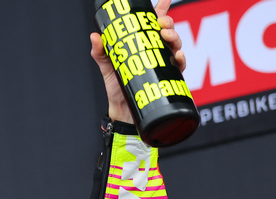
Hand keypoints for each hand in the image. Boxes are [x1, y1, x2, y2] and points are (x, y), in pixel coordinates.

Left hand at [89, 0, 186, 123]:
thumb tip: (95, 36)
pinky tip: (178, 55)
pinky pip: (180, 66)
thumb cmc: (118, 87)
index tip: (163, 1)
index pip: (154, 24)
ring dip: (174, 37)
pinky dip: (181, 58)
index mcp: (144, 45)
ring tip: (166, 35)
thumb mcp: (107, 66)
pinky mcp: (170, 78)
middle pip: (167, 31)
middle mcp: (157, 52)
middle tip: (160, 24)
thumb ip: (100, 51)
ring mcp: (165, 63)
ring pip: (175, 45)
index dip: (161, 10)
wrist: (123, 111)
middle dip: (167, 23)